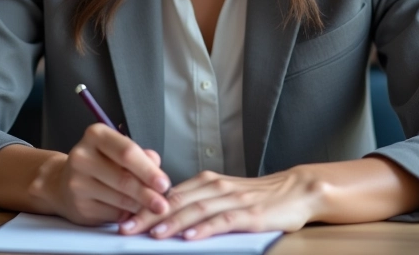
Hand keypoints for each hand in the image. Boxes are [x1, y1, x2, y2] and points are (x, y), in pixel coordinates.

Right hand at [28, 124, 171, 225]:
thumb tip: (156, 165)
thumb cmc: (99, 161)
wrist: (63, 182)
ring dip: (140, 205)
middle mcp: (83, 156)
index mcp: (96, 135)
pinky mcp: (79, 206)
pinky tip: (133, 211)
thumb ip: (140, 154)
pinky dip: (127, 214)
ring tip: (153, 207)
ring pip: (119, 199)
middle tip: (163, 203)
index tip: (164, 183)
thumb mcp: (117, 148)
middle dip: (147, 193)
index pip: (127, 152)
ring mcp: (78, 183)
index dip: (148, 169)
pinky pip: (112, 213)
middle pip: (124, 178)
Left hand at [119, 167, 321, 239]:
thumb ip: (200, 203)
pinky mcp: (249, 213)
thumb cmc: (259, 197)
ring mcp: (232, 199)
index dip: (145, 206)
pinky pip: (223, 220)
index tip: (123, 218)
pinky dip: (204, 228)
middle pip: (177, 200)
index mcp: (208, 181)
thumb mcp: (225, 196)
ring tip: (151, 234)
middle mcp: (216, 186)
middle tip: (126, 228)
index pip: (169, 194)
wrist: (296, 190)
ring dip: (172, 221)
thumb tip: (168, 217)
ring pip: (196, 209)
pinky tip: (190, 237)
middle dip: (149, 214)